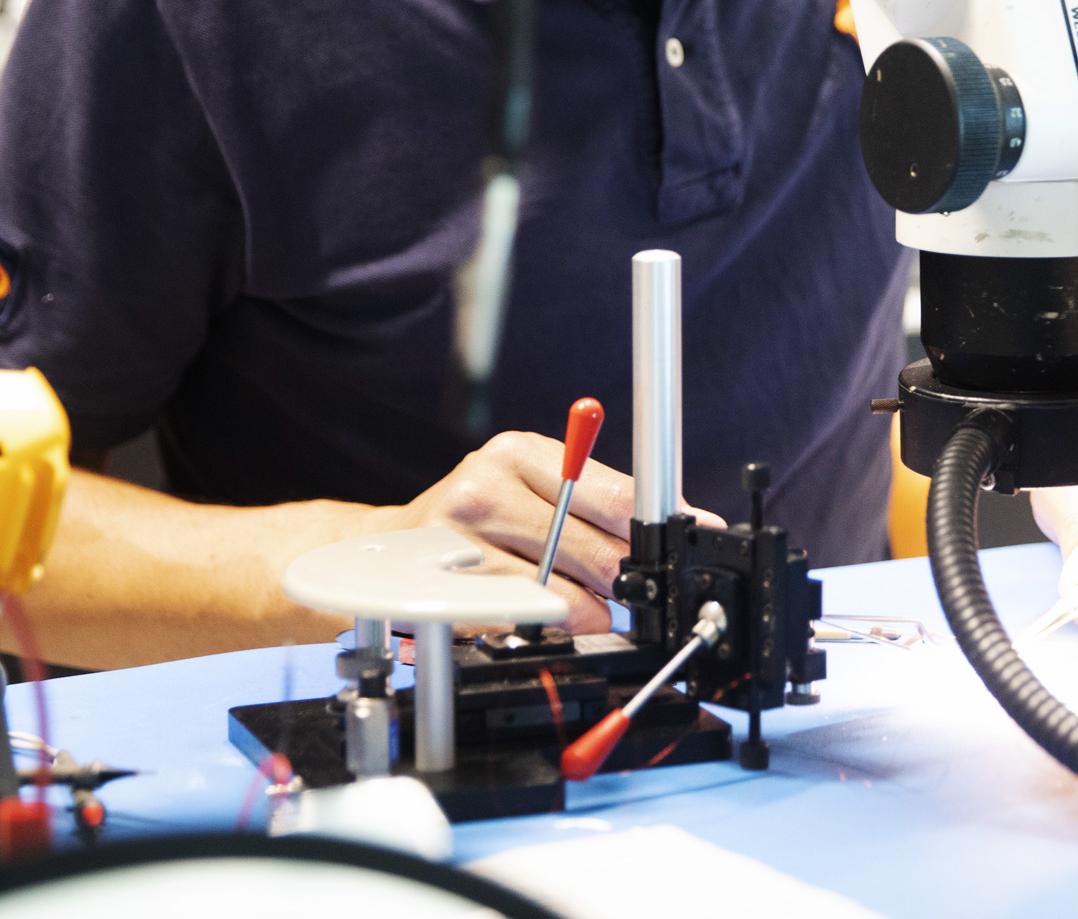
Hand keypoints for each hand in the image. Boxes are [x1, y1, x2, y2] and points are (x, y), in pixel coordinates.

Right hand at [388, 431, 722, 633]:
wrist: (388, 547)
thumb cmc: (477, 515)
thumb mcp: (533, 484)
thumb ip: (597, 499)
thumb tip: (678, 518)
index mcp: (521, 453)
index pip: (611, 491)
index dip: (656, 523)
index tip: (689, 536)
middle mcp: (488, 487)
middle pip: (594, 545)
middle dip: (627, 576)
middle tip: (638, 587)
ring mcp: (463, 539)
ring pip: (564, 588)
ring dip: (594, 608)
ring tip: (591, 603)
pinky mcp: (449, 588)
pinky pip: (526, 616)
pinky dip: (553, 624)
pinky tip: (551, 614)